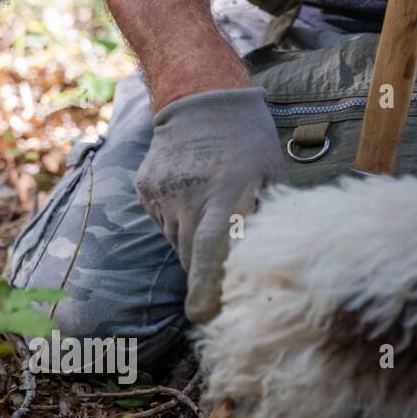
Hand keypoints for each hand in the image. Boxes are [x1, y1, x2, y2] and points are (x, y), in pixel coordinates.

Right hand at [134, 87, 286, 322]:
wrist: (200, 101)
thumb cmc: (248, 143)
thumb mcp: (272, 177)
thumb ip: (268, 220)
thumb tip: (272, 267)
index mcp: (224, 192)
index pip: (209, 249)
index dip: (205, 286)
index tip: (202, 316)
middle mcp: (187, 194)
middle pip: (190, 254)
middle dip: (205, 267)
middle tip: (223, 260)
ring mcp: (161, 191)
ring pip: (174, 240)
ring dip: (191, 241)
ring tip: (208, 212)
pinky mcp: (145, 188)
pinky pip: (161, 222)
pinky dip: (176, 222)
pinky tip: (190, 197)